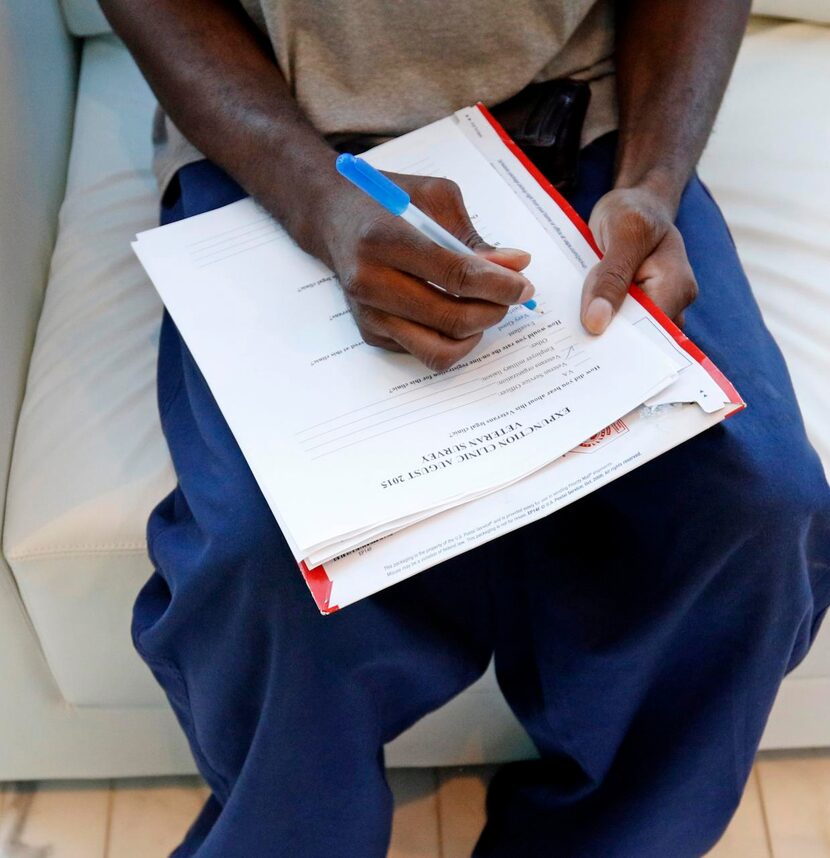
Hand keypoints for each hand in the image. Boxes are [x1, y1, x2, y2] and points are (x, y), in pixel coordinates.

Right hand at [313, 173, 534, 370]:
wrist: (334, 219)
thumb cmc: (388, 203)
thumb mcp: (434, 199)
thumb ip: (474, 238)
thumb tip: (516, 267)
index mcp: (385, 238)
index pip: (454, 275)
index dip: (499, 285)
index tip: (523, 285)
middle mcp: (370, 282)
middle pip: (451, 318)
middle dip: (494, 311)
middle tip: (510, 296)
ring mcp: (368, 314)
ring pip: (440, 349)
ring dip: (475, 333)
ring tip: (484, 308)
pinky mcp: (370, 334)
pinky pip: (425, 353)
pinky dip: (451, 339)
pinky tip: (454, 311)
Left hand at [580, 186, 697, 333]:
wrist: (633, 204)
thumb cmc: (634, 212)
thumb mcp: (622, 235)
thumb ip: (611, 278)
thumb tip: (597, 323)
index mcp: (676, 286)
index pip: (652, 332)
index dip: (623, 344)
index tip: (590, 351)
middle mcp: (672, 302)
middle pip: (639, 338)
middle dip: (608, 342)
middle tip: (572, 347)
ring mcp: (655, 306)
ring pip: (626, 333)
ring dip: (600, 333)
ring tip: (570, 336)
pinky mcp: (636, 307)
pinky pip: (617, 323)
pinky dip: (598, 322)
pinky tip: (576, 324)